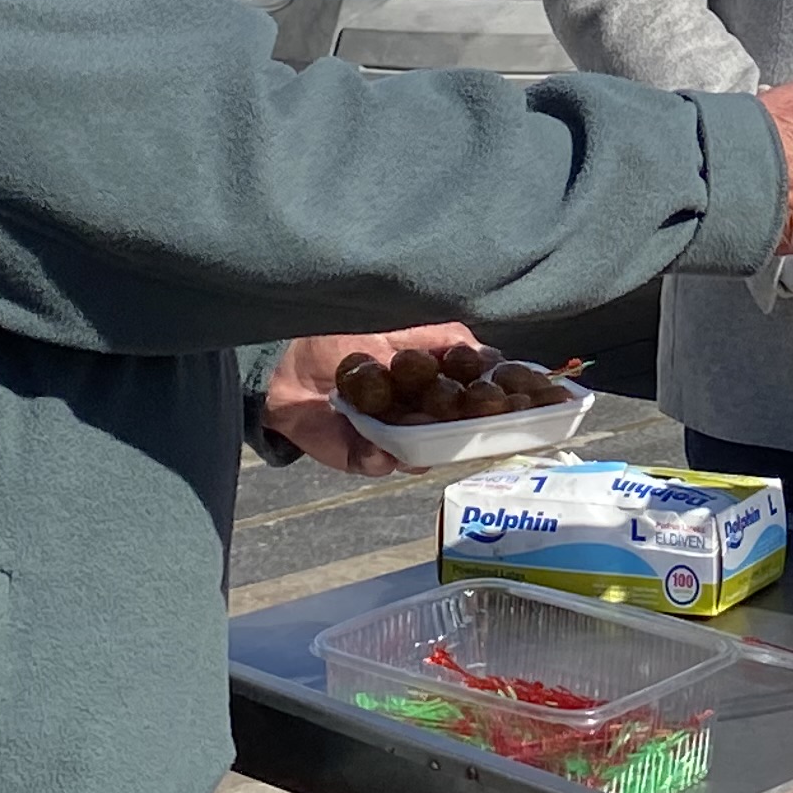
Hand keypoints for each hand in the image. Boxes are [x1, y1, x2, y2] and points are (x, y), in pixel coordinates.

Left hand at [258, 323, 476, 475]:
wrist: (285, 366)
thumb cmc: (341, 340)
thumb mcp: (396, 329)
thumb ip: (443, 339)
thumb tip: (493, 355)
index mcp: (431, 385)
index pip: (470, 397)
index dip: (489, 400)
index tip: (507, 398)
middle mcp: (418, 417)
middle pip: (452, 432)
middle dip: (460, 426)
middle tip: (465, 416)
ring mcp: (392, 440)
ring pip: (421, 453)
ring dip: (421, 442)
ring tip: (415, 425)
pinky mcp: (362, 457)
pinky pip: (379, 463)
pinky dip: (380, 456)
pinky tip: (379, 448)